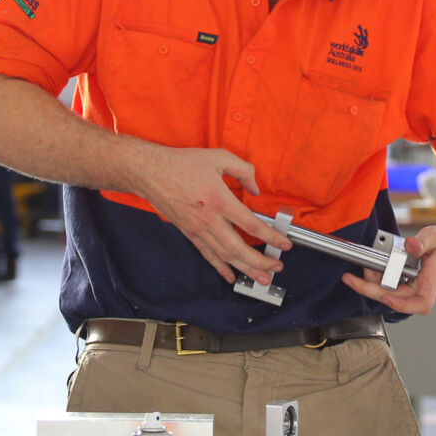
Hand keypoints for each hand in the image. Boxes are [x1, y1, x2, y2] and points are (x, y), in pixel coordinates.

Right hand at [132, 147, 291, 284]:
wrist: (150, 173)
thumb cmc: (183, 163)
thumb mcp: (218, 157)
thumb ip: (243, 170)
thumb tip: (256, 188)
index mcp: (219, 200)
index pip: (251, 225)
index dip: (271, 236)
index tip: (285, 244)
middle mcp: (209, 220)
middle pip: (239, 248)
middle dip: (261, 262)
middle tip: (277, 267)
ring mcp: (198, 229)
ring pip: (225, 256)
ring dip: (246, 269)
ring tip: (262, 279)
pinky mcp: (189, 233)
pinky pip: (207, 255)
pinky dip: (220, 268)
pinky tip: (231, 277)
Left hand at [340, 226, 435, 315]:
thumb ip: (423, 241)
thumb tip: (410, 246)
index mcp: (435, 281)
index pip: (421, 302)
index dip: (402, 305)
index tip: (385, 297)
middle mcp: (427, 290)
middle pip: (398, 300)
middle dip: (372, 290)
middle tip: (351, 279)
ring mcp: (421, 291)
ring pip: (395, 294)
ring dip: (376, 284)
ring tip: (363, 268)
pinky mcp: (415, 288)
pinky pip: (397, 288)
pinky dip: (384, 280)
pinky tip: (375, 269)